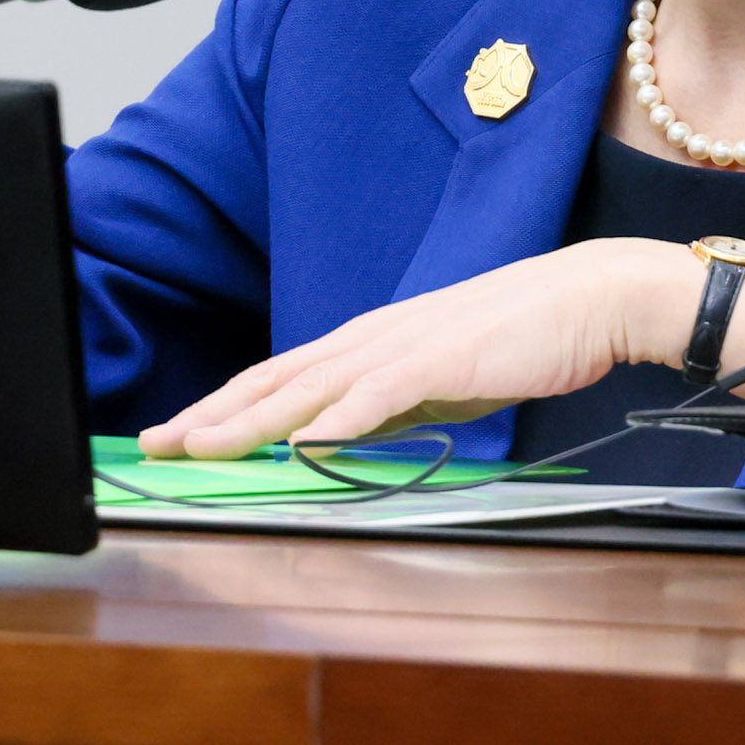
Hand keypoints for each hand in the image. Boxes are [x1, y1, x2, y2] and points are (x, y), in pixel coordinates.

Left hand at [138, 238, 702, 458]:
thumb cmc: (520, 336)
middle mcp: (370, 337)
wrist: (588, 297)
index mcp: (368, 341)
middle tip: (156, 443)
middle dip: (210, 413)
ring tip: (201, 447)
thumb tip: (347, 435)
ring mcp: (400, 346)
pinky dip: (334, 420)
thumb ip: (390, 403)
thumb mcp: (439, 376)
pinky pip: (375, 397)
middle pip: (273, 380)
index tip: (180, 434)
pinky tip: (301, 443)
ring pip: (306, 388)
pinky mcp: (438, 360)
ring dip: (248, 420)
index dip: (224, 405)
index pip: (279, 378)